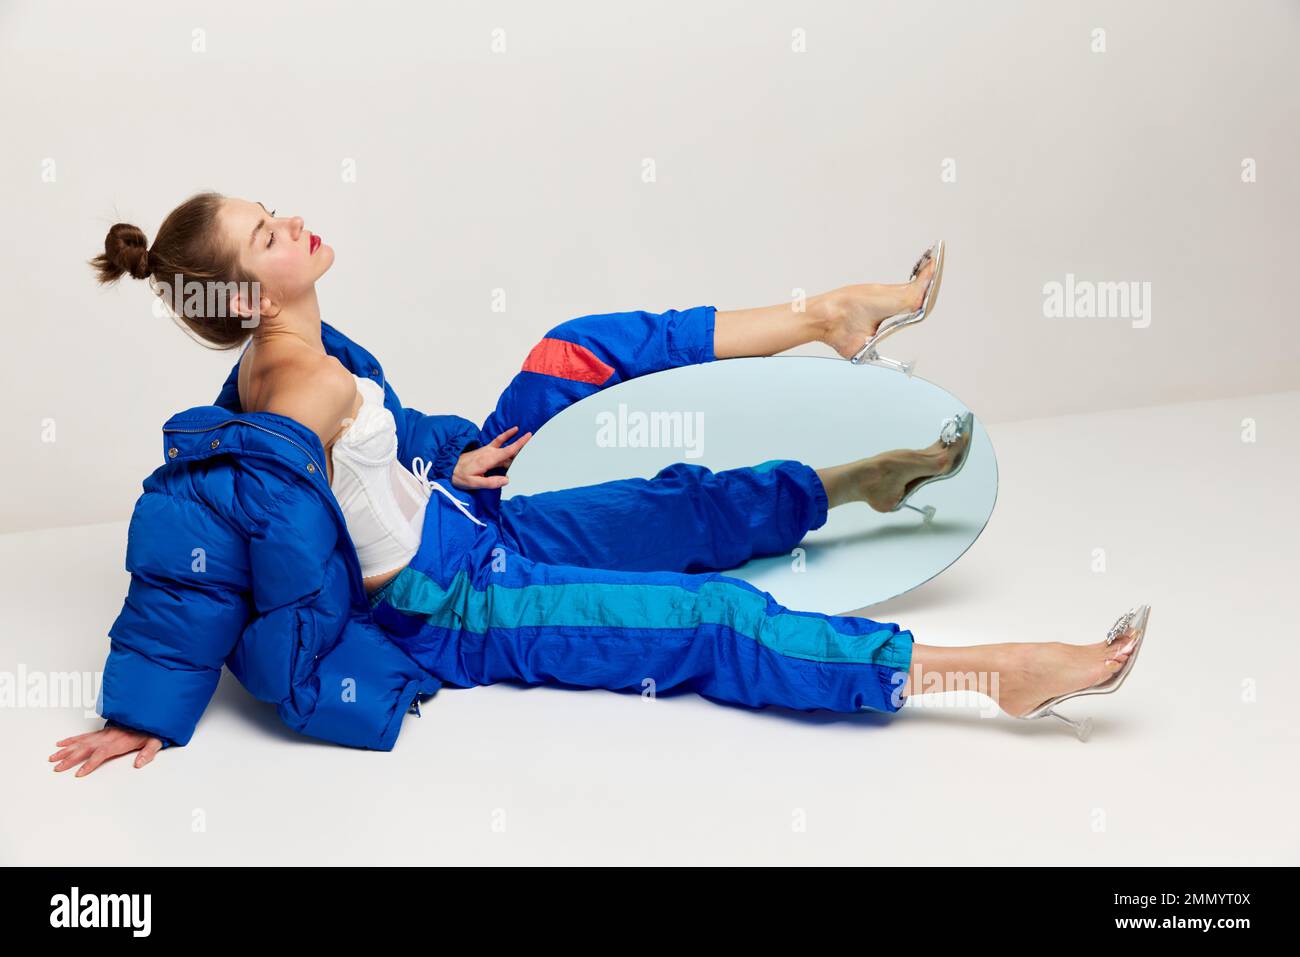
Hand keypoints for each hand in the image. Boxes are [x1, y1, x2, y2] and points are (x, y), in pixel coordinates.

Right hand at [49, 728, 163, 776]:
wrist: (149, 714)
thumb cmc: (151, 731)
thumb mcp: (155, 742)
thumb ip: (148, 752)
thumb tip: (139, 764)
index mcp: (119, 742)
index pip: (102, 753)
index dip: (90, 763)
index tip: (79, 773)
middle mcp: (108, 737)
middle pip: (86, 748)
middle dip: (70, 758)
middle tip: (57, 768)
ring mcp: (103, 734)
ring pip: (81, 742)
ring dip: (66, 750)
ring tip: (52, 758)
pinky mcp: (101, 732)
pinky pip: (84, 736)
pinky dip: (71, 739)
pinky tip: (60, 744)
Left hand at [451, 426, 532, 489]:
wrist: (446, 466)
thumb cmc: (458, 475)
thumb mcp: (474, 483)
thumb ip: (490, 482)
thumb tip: (507, 480)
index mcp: (489, 459)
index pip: (508, 450)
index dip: (520, 443)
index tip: (530, 436)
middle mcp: (489, 452)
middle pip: (509, 448)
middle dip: (522, 445)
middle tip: (534, 441)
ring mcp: (486, 451)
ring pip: (505, 447)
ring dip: (515, 445)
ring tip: (528, 442)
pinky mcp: (484, 451)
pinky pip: (498, 444)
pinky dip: (506, 439)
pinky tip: (512, 436)